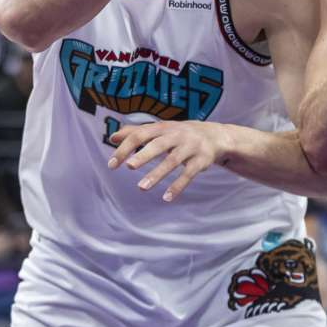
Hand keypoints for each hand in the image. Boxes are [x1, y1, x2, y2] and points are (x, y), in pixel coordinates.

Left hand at [106, 120, 231, 200]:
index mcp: (163, 128)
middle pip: (158, 144)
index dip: (126, 148)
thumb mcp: (160, 129)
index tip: (111, 164)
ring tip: (141, 187)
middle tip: (129, 166)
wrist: (215, 135)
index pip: (141, 134)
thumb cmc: (180, 134)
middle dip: (143, 155)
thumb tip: (112, 138)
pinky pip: (189, 174)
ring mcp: (190, 148)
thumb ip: (137, 132)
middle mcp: (177, 135)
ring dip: (157, 174)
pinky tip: (166, 198)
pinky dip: (178, 186)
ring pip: (173, 160)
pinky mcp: (201, 161)